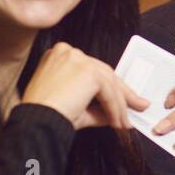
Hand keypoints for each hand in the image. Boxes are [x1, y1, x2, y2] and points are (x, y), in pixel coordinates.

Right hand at [23, 41, 150, 130]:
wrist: (37, 121)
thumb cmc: (47, 114)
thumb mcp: (77, 106)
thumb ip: (99, 107)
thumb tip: (119, 113)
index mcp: (60, 55)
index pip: (93, 70)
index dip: (109, 87)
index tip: (123, 101)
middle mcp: (68, 52)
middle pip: (104, 73)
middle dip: (122, 94)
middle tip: (137, 107)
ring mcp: (78, 59)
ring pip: (109, 83)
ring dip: (120, 106)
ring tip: (125, 122)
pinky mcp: (88, 71)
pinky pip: (109, 92)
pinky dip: (116, 109)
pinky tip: (117, 122)